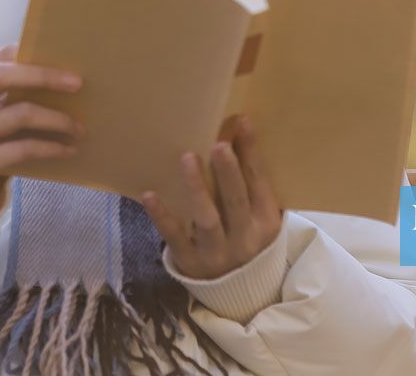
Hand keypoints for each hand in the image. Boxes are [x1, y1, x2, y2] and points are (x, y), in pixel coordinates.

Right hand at [0, 44, 84, 220]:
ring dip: (58, 119)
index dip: (35, 58)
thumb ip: (7, 94)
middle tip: (78, 85)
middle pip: (2, 76)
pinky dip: (52, 147)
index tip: (68, 66)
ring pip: (20, 114)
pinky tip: (67, 150)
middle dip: (44, 77)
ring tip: (79, 128)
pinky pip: (24, 149)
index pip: (0, 57)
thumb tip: (62, 80)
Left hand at [140, 115, 283, 279]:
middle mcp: (244, 238)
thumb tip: (235, 130)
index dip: (251, 152)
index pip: (260, 182)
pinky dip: (162, 217)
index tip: (240, 121)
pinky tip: (149, 195)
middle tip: (219, 144)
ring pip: (207, 219)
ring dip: (197, 189)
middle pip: (236, 201)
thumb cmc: (246, 237)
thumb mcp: (259, 216)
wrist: (238, 294)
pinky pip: (174, 237)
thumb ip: (251, 183)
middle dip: (228, 172)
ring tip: (187, 158)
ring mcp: (216, 252)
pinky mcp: (189, 262)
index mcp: (266, 222)